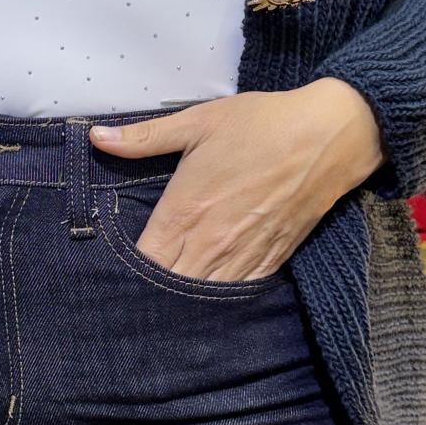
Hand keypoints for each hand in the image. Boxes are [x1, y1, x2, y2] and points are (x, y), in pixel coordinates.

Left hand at [86, 80, 385, 281]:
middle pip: (169, 285)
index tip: (115, 268)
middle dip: (151, 289)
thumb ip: (144, 137)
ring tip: (166, 303)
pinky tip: (210, 293)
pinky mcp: (272, 259)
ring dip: (185, 298)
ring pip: (203, 295)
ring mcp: (244, 254)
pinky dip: (221, 296)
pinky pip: (239, 291)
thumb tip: (96, 137)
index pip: (144, 260)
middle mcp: (212, 241)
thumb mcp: (198, 122)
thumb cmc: (262, 124)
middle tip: (136, 289)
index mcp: (186, 209)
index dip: (127, 270)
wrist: (329, 135)